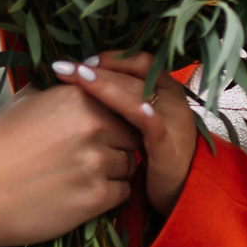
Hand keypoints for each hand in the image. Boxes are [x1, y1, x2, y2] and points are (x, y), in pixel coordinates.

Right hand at [0, 83, 139, 245]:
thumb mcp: (24, 102)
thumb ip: (57, 88)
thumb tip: (75, 75)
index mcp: (78, 97)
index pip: (120, 104)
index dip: (113, 119)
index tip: (101, 131)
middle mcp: (94, 125)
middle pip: (131, 135)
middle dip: (117, 146)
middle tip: (93, 157)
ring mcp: (97, 162)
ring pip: (128, 166)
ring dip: (112, 172)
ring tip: (83, 177)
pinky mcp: (97, 196)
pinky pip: (123, 193)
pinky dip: (109, 195)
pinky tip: (86, 194)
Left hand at [52, 53, 197, 216]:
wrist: (180, 188)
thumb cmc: (152, 152)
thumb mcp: (139, 120)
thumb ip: (122, 100)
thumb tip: (83, 82)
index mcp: (165, 88)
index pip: (139, 62)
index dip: (111, 58)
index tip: (83, 62)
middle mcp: (171, 99)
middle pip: (133, 76)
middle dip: (99, 69)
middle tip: (66, 67)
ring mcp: (172, 121)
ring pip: (138, 96)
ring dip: (106, 85)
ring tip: (80, 77)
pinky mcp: (167, 146)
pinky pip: (153, 126)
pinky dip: (141, 114)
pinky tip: (125, 106)